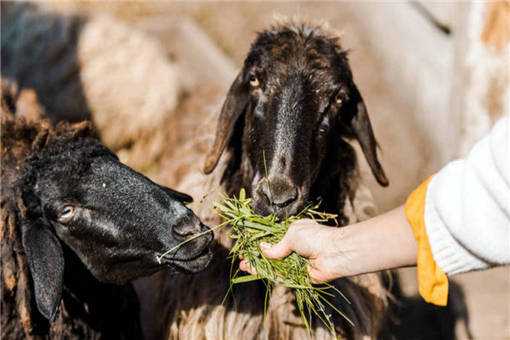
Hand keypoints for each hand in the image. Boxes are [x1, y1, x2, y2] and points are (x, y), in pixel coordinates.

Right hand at [239, 219, 355, 281]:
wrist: (334, 253)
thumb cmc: (316, 238)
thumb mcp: (292, 235)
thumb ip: (276, 246)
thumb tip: (262, 250)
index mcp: (293, 233)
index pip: (273, 238)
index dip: (260, 242)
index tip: (247, 244)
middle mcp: (293, 247)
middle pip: (271, 253)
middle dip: (256, 255)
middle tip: (242, 258)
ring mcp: (294, 262)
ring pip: (272, 265)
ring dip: (258, 265)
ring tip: (244, 266)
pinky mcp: (297, 276)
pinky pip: (279, 275)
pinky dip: (266, 274)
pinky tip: (254, 271)